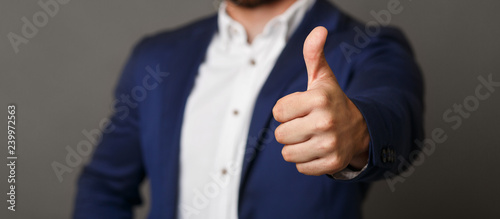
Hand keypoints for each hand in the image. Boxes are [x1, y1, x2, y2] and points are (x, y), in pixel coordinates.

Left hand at [272, 26, 369, 175]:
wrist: (360, 129)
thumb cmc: (332, 101)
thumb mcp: (323, 78)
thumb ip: (314, 54)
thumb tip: (319, 30)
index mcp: (319, 98)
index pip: (278, 111)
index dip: (286, 110)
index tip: (301, 108)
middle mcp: (325, 121)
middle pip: (280, 134)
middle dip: (289, 130)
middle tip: (307, 125)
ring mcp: (330, 144)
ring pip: (287, 153)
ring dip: (295, 147)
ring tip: (311, 138)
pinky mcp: (332, 164)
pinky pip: (300, 167)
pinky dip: (306, 161)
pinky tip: (318, 150)